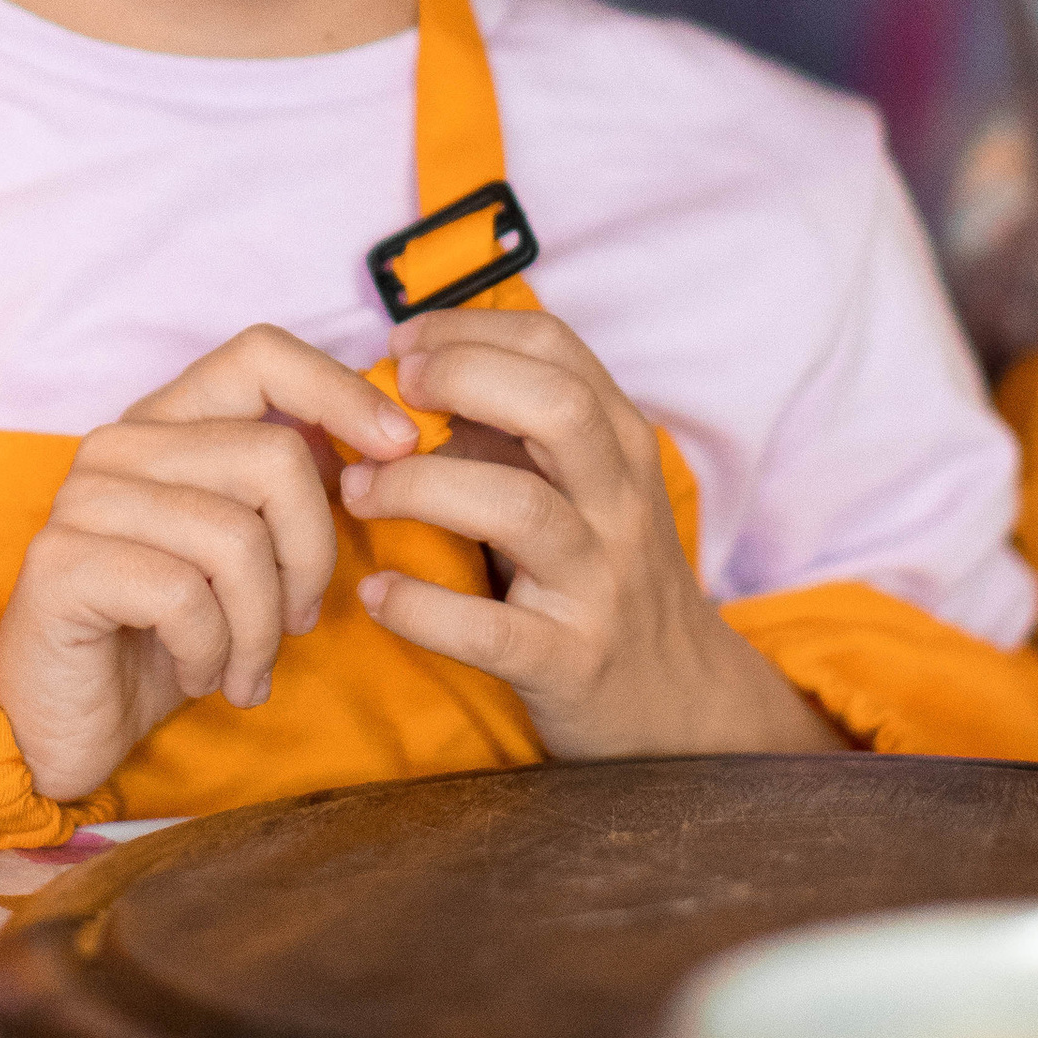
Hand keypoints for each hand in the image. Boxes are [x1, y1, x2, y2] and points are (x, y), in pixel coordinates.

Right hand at [0, 326, 419, 803]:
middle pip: (275, 458)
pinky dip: (212, 653)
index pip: (260, 354)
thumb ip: (288, 494)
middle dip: (312, 558)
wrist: (58, 729)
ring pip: (237, 537)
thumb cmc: (163, 642)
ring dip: (262, 628)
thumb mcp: (243, 558)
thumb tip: (387, 446)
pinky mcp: (61, 562)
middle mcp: (119, 443)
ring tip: (244, 667)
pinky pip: (185, 597)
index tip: (401, 448)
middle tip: (296, 625)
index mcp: (166, 424)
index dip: (340, 391)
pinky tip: (197, 677)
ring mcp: (84, 498)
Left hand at [342, 307, 839, 756]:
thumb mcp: (586, 491)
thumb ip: (515, 434)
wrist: (679, 707)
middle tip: (388, 397)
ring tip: (358, 492)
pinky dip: (423, 608)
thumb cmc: (606, 578)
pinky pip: (492, 629)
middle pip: (558, 408)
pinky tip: (377, 593)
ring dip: (421, 488)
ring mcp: (602, 584)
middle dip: (463, 380)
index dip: (470, 330)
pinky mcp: (572, 661)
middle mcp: (622, 504)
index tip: (404, 343)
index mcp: (622, 446)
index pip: (557, 348)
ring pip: (520, 509)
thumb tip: (410, 380)